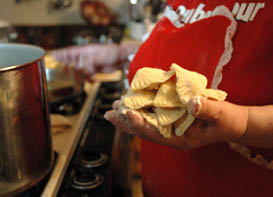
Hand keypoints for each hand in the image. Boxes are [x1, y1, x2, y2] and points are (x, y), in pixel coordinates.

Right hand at [52, 44, 121, 76]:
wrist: (121, 58)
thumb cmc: (110, 53)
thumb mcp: (97, 57)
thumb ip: (87, 63)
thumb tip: (81, 69)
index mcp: (85, 51)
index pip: (70, 52)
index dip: (61, 54)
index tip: (53, 55)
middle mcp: (86, 56)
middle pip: (73, 62)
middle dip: (69, 67)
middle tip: (66, 71)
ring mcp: (91, 63)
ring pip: (80, 70)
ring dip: (80, 76)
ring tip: (83, 79)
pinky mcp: (96, 69)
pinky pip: (88, 75)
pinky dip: (88, 79)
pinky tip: (91, 80)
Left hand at [104, 98, 249, 148]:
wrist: (231, 122)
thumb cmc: (226, 121)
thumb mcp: (220, 115)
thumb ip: (207, 110)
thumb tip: (193, 103)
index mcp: (179, 139)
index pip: (154, 134)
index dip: (140, 124)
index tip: (127, 112)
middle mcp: (170, 134)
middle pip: (144, 129)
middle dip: (126, 121)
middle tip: (109, 113)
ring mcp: (170, 126)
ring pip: (146, 122)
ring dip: (130, 114)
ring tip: (115, 106)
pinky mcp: (172, 117)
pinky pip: (154, 113)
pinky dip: (142, 107)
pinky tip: (133, 99)